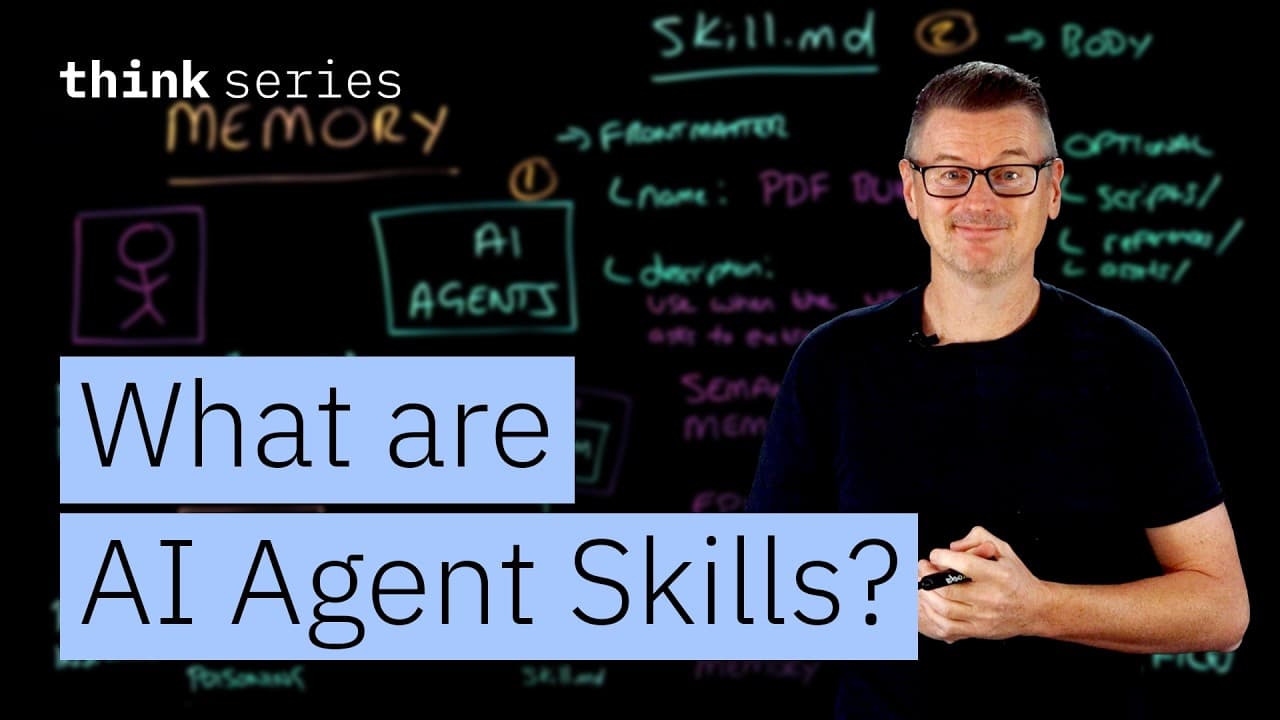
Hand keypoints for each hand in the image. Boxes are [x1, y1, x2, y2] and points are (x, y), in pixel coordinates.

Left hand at [917, 526, 1047, 642]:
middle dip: (928, 576)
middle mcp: (990, 597)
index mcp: (998, 576)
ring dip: (926, 595)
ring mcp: (983, 617)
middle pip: (949, 589)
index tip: (935, 554)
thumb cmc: (1016, 578)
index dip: (943, 557)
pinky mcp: (978, 631)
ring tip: (923, 584)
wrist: (1036, 609)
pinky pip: (947, 627)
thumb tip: (953, 546)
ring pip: (944, 608)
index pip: (965, 565)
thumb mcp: (1004, 550)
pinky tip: (929, 603)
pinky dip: (932, 615)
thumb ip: (978, 538)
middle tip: (922, 567)